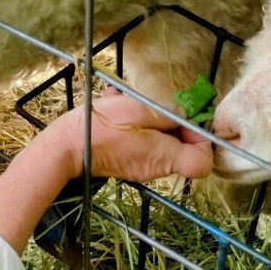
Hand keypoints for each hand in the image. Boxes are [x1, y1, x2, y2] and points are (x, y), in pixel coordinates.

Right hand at [50, 87, 213, 183]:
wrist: (67, 148)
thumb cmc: (105, 126)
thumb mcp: (141, 109)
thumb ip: (170, 113)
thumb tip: (185, 116)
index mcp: (166, 157)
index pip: (203, 162)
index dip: (201, 140)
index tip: (185, 120)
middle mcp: (157, 168)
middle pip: (181, 149)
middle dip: (173, 124)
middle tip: (155, 107)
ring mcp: (140, 168)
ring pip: (159, 143)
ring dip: (150, 120)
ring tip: (129, 101)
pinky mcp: (125, 163)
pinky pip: (140, 143)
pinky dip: (134, 126)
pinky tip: (116, 106)